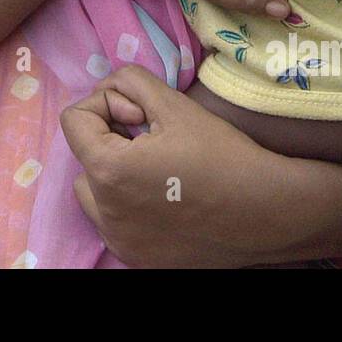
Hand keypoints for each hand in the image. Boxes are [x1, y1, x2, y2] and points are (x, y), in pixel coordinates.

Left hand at [61, 64, 297, 266]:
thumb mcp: (173, 102)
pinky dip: (127, 206)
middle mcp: (105, 213)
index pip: (74, 121)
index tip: (140, 114)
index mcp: (108, 171)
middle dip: (109, 139)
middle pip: (83, 157)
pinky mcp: (138, 259)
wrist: (267, 211)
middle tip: (152, 138)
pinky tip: (164, 197)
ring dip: (113, 173)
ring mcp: (120, 241)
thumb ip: (130, 81)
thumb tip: (110, 89)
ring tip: (157, 168)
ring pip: (94, 193)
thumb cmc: (222, 154)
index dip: (105, 105)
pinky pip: (113, 223)